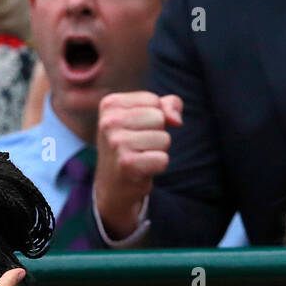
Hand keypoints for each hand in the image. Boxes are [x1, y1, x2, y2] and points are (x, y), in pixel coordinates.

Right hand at [93, 91, 181, 239]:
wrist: (113, 184)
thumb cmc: (132, 145)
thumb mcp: (145, 117)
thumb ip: (167, 105)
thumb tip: (177, 120)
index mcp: (110, 104)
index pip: (153, 101)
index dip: (154, 116)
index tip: (135, 130)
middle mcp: (109, 122)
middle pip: (159, 118)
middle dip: (157, 133)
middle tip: (138, 146)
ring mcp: (116, 143)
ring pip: (164, 138)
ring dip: (157, 150)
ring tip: (140, 157)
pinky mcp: (126, 164)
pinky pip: (162, 159)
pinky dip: (157, 165)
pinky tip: (141, 169)